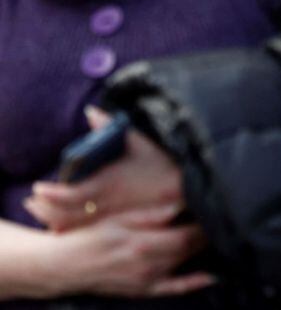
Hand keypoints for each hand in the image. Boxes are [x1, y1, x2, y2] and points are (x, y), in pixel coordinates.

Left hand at [25, 107, 182, 231]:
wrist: (188, 184)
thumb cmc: (163, 159)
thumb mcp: (140, 139)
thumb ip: (112, 126)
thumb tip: (91, 111)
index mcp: (112, 183)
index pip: (74, 194)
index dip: (53, 194)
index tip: (38, 189)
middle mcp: (111, 202)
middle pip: (70, 213)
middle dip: (49, 208)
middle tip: (33, 201)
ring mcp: (116, 213)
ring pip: (79, 223)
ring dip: (58, 219)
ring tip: (43, 212)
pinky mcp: (121, 219)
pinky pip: (91, 228)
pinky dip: (75, 227)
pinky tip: (64, 225)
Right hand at [48, 204, 212, 297]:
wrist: (66, 266)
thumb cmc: (92, 237)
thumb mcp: (120, 219)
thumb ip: (152, 214)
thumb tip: (180, 204)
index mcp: (143, 243)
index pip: (186, 235)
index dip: (203, 223)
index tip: (214, 209)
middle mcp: (148, 265)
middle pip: (189, 249)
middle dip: (207, 234)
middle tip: (219, 219)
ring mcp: (146, 280)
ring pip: (185, 264)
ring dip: (203, 251)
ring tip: (218, 234)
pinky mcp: (143, 290)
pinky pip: (174, 289)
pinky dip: (194, 283)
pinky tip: (212, 277)